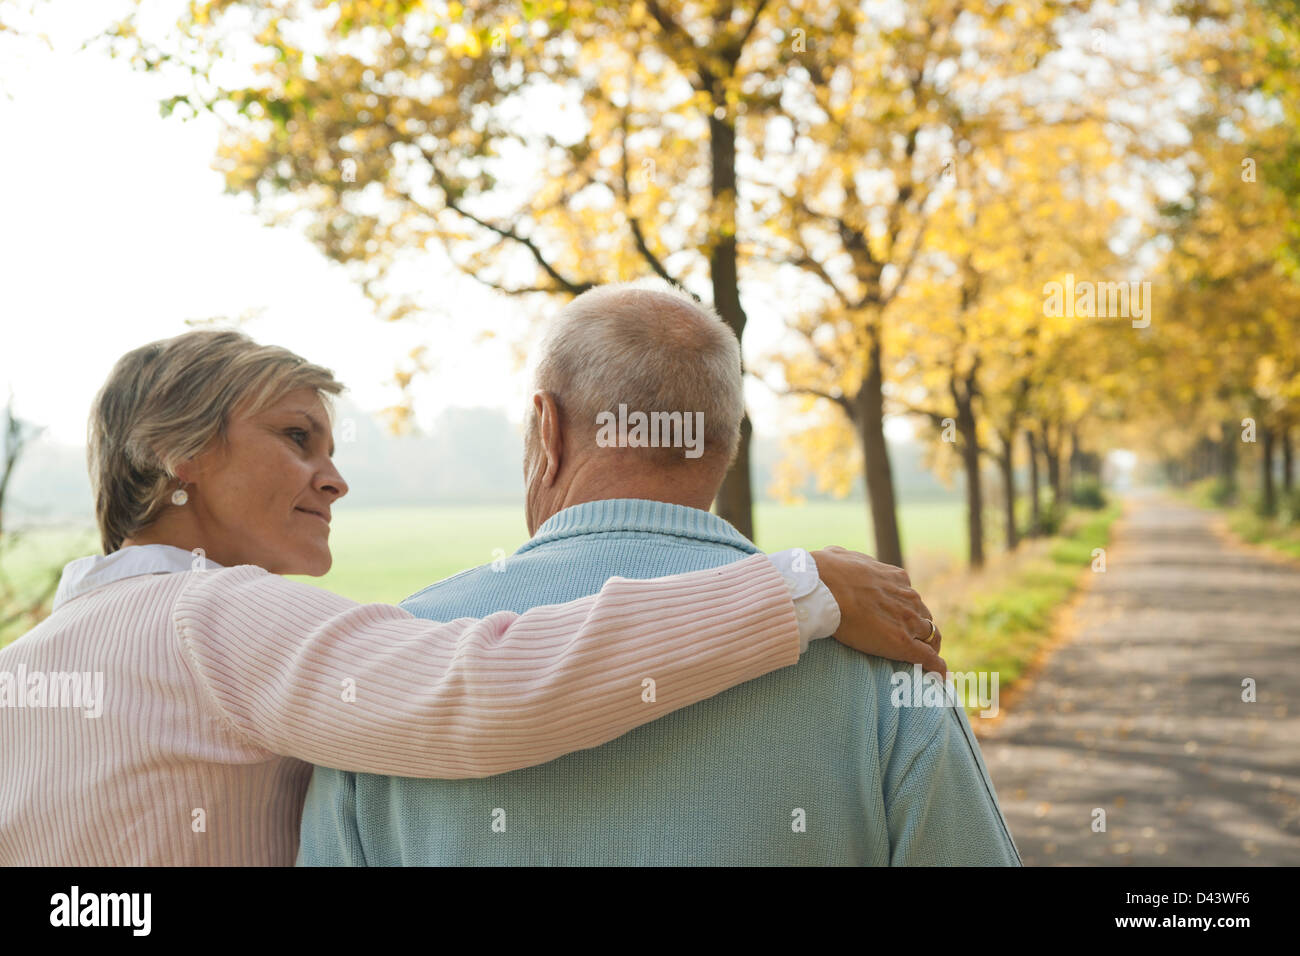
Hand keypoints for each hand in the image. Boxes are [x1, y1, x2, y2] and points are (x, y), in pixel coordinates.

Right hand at [811, 546, 945, 676]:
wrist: (825, 587)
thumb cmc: (826, 571)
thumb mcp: (841, 555)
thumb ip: (847, 560)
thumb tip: (838, 558)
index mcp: (897, 578)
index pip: (910, 598)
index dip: (906, 610)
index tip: (898, 619)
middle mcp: (908, 598)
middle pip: (923, 617)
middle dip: (919, 629)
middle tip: (911, 643)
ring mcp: (908, 621)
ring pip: (930, 636)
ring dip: (927, 646)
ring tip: (923, 662)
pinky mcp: (903, 643)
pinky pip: (928, 658)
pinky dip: (936, 667)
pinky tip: (938, 677)